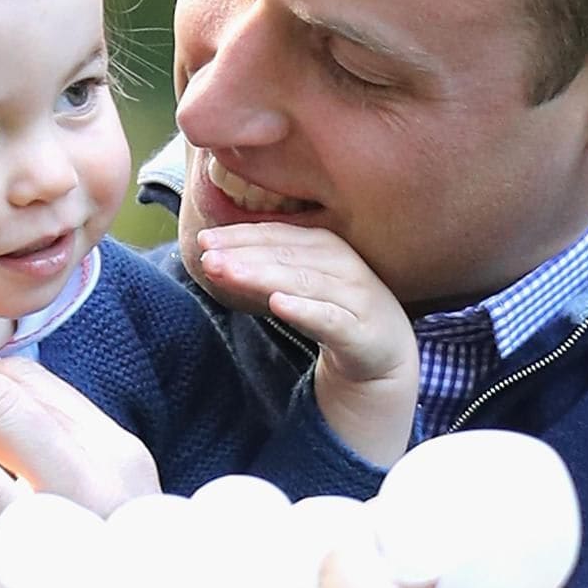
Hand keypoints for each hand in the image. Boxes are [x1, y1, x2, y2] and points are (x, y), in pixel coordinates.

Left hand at [199, 223, 417, 463]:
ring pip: (304, 283)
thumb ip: (267, 263)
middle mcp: (343, 264)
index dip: (241, 235)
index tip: (204, 239)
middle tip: (208, 257)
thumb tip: (215, 248)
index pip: (278, 234)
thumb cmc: (332, 309)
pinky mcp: (363, 332)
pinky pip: (331, 319)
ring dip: (264, 276)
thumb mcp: (299, 281)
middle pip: (287, 255)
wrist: (383, 353)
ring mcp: (357, 297)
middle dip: (245, 254)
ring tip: (230, 274)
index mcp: (326, 244)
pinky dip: (305, 310)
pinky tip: (278, 304)